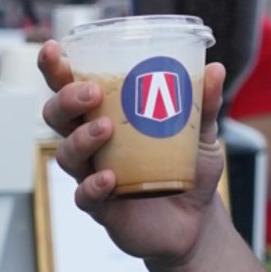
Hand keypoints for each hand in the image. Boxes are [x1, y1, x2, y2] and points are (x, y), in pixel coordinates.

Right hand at [38, 42, 227, 267]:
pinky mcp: (103, 208)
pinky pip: (85, 196)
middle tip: (91, 92)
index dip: (55, 69)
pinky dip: (93, 185)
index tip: (53, 49)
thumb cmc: (189, 170)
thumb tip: (216, 70)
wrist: (198, 223)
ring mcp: (94, 176)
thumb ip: (204, 105)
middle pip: (57, 117)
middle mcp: (93, 145)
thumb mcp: (202, 135)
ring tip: (105, 130)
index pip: (71, 88)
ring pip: (66, 155)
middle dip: (64, 100)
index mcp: (106, 116)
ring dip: (80, 139)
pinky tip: (109, 178)